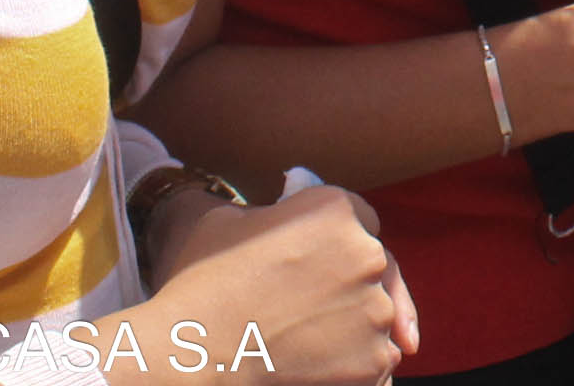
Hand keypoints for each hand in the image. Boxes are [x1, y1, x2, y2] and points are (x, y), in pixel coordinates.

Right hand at [145, 186, 413, 385]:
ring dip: (356, 330)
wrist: (194, 356)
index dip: (343, 243)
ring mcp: (375, 312)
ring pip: (378, 320)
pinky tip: (319, 371)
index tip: (331, 262)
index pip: (363, 222)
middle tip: (313, 311)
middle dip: (350, 287)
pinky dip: (357, 369)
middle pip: (375, 271)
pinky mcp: (372, 362)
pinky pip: (378, 364)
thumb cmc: (203, 287)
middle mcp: (367, 255)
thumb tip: (291, 205)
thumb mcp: (232, 223)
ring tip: (306, 343)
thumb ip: (278, 212)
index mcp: (335, 211)